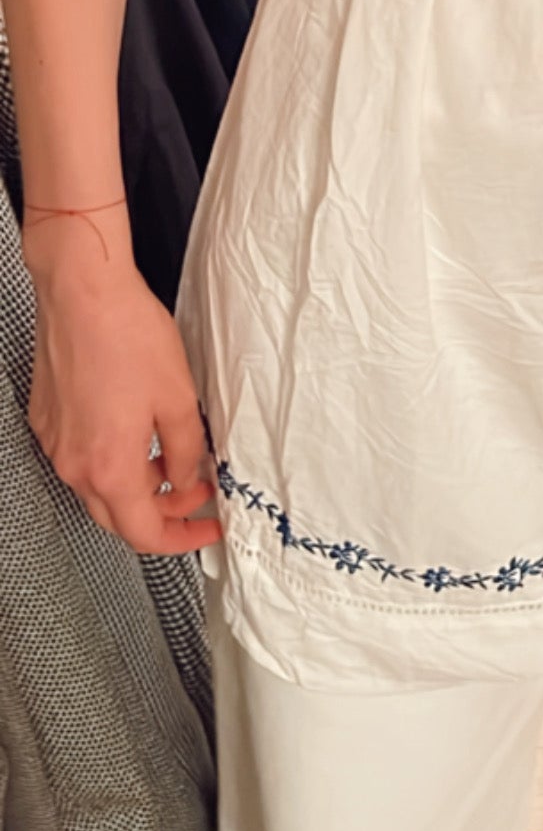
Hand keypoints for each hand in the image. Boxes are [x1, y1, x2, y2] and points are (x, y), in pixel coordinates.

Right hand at [25, 225, 221, 555]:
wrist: (83, 292)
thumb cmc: (128, 336)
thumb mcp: (179, 398)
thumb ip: (187, 451)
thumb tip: (187, 478)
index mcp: (109, 469)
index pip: (144, 534)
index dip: (182, 538)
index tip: (206, 527)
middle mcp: (74, 465)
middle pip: (118, 518)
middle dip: (162, 513)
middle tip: (195, 492)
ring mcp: (55, 443)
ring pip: (98, 488)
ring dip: (136, 485)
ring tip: (171, 458)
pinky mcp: (47, 419)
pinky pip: (81, 458)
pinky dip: (111, 459)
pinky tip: (136, 433)